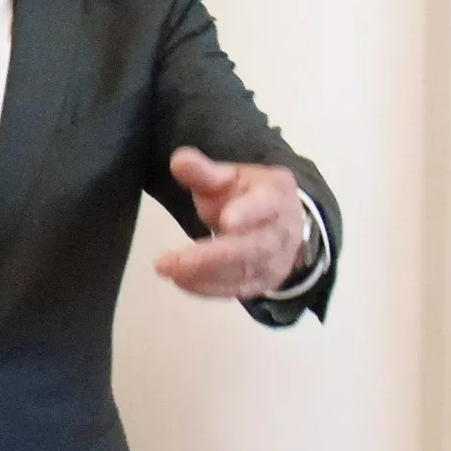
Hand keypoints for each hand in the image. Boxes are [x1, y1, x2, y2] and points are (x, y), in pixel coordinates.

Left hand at [153, 147, 303, 298]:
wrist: (280, 222)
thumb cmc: (248, 196)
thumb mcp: (228, 176)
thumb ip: (204, 171)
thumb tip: (178, 161)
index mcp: (276, 195)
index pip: (266, 204)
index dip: (248, 212)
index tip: (225, 220)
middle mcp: (282, 230)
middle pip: (252, 247)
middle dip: (213, 256)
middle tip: (175, 260)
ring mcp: (276, 260)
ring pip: (244, 272)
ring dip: (204, 274)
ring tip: (168, 269)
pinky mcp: (263, 282)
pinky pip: (237, 290)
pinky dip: (208, 288)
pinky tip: (181, 282)